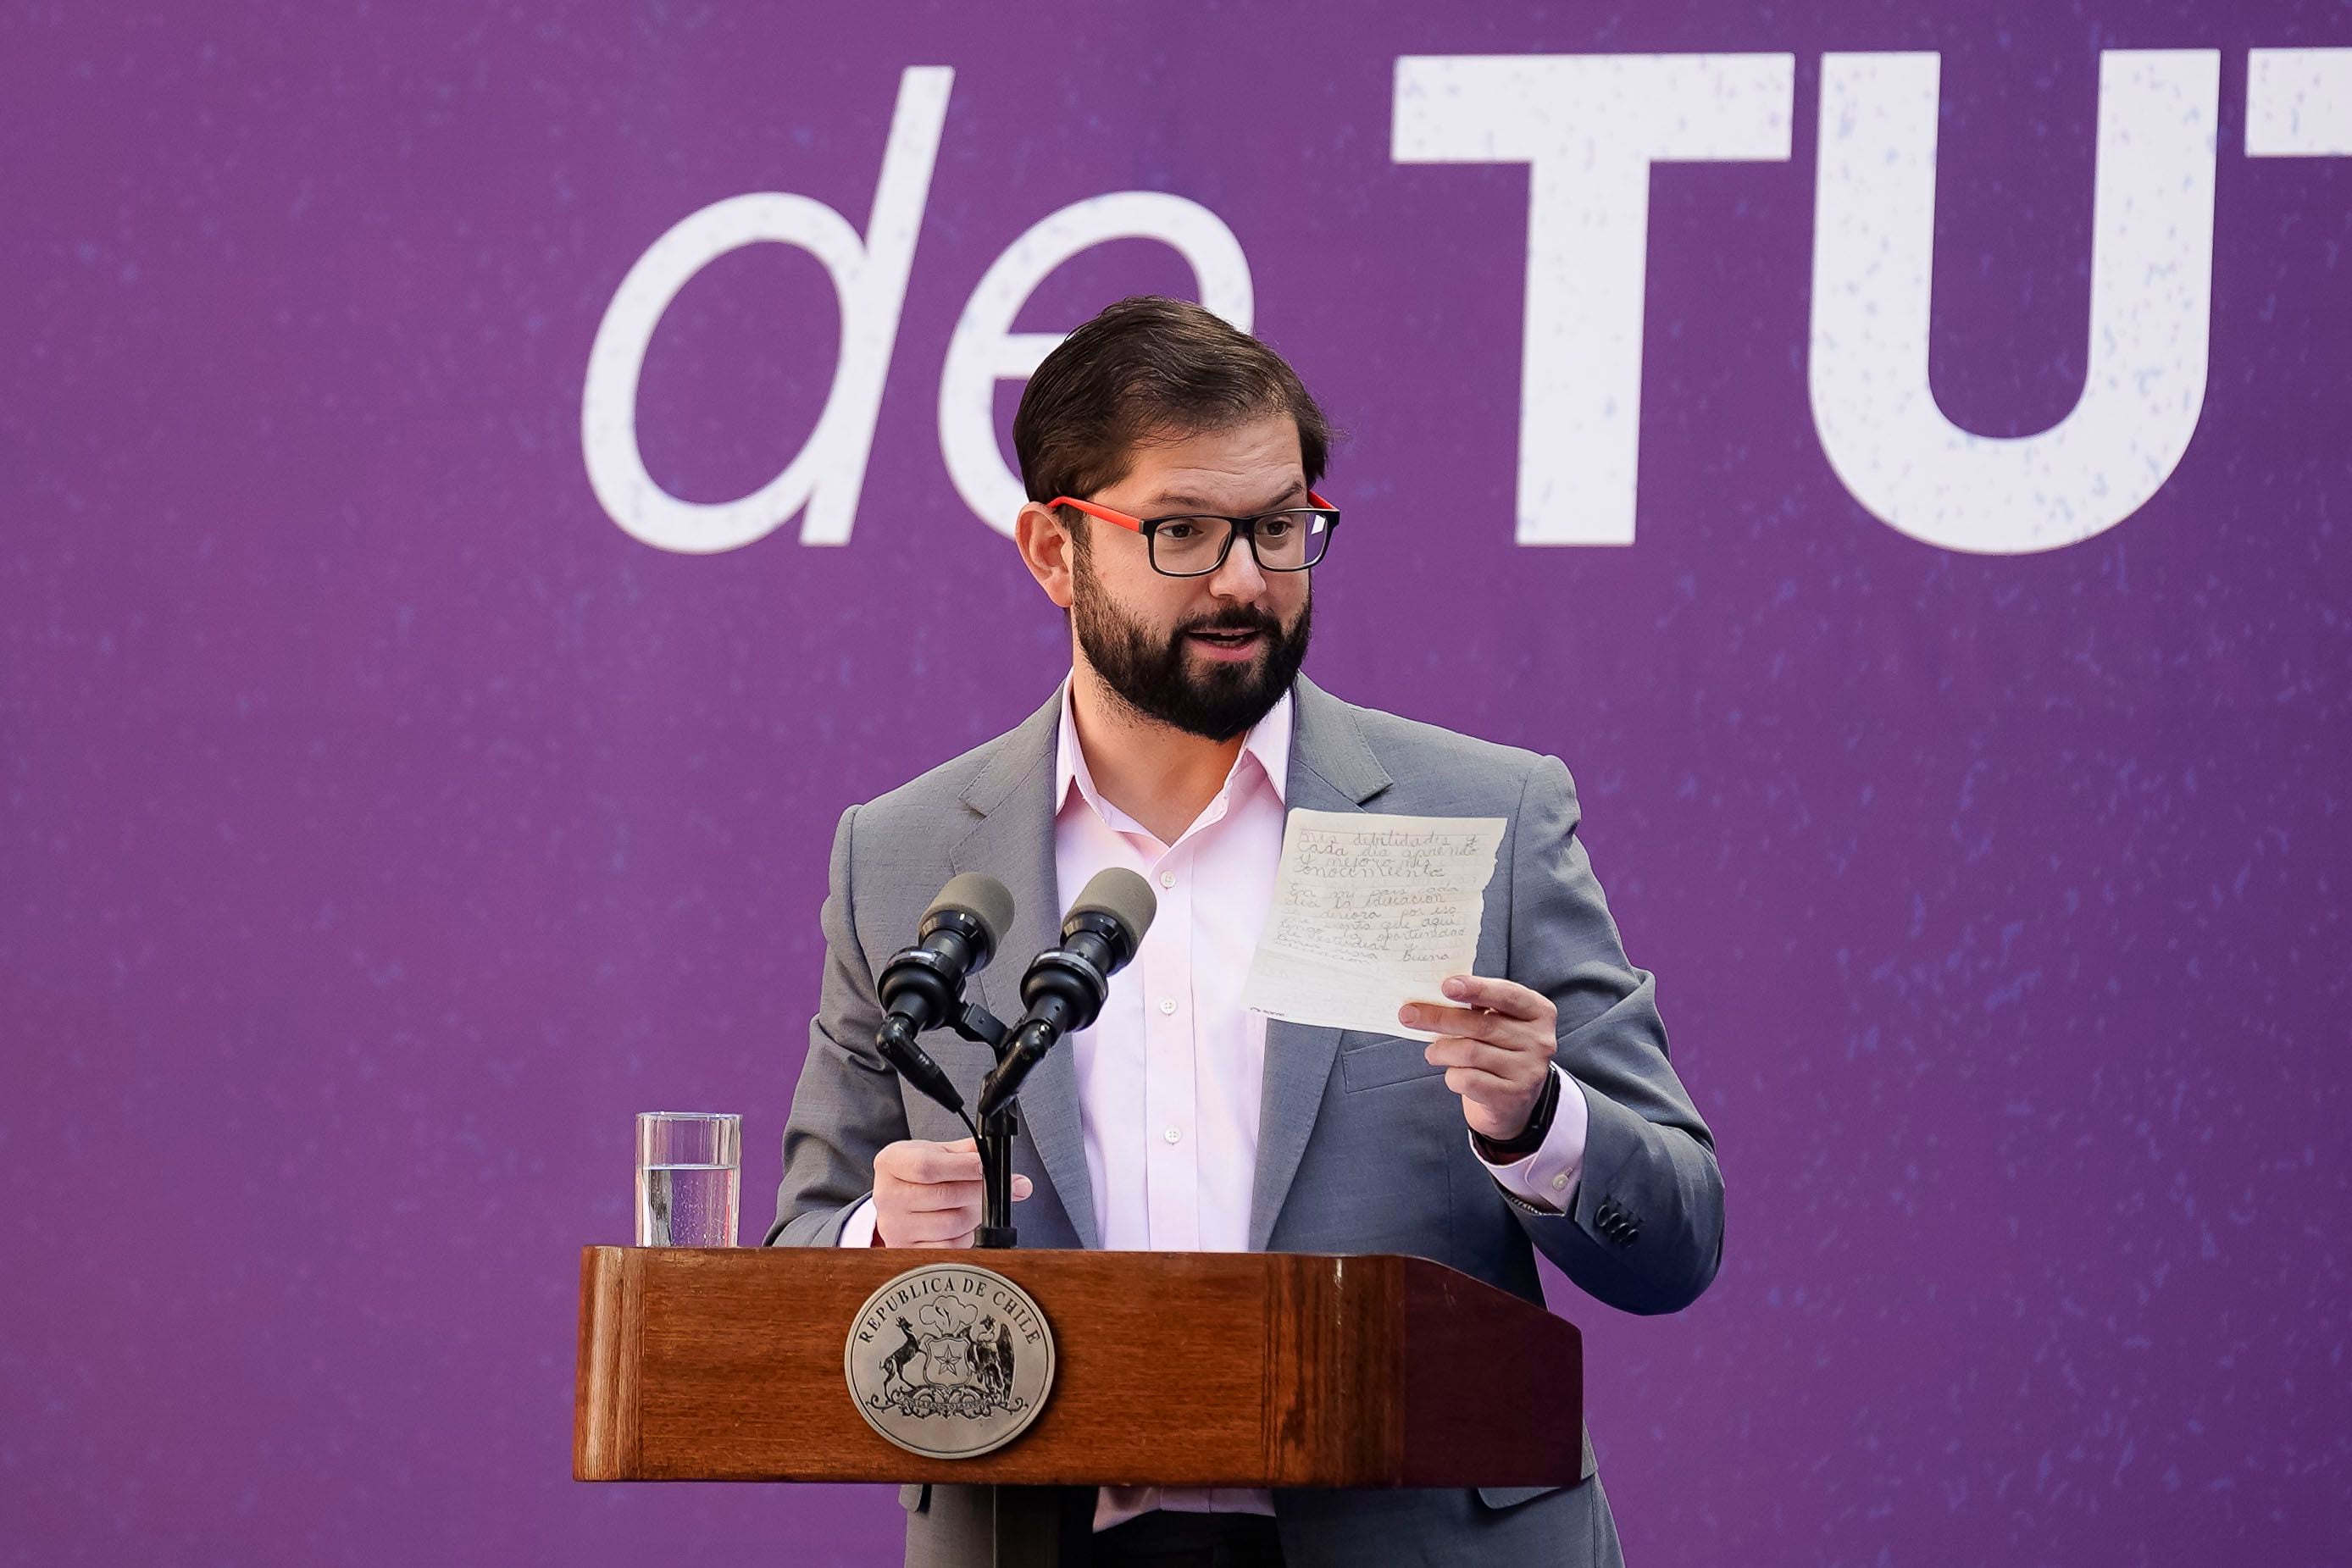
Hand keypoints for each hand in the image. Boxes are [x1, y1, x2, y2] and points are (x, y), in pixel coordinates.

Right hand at [871, 1136, 1031, 1247]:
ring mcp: (894, 1226)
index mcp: (891, 1162)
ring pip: (951, 1223)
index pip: (927, 1167)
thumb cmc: (917, 1172)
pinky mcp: (906, 1249)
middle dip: (978, 1191)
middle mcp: (887, 1195)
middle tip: (995, 1187)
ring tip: (974, 1203)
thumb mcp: (937, 1152)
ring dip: (974, 1214)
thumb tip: (1011, 1174)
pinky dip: (964, 1236)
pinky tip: (962, 1224)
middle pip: (944, 1196)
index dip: (963, 1167)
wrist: (895, 1196)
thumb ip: (970, 1153)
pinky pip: (948, 1247)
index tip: (986, 1167)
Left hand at [1402, 975, 1559, 1142]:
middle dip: (1439, 1017)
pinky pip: (1468, 1079)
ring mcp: (1528, 1070)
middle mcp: (1539, 1040)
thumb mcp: (1499, 1023)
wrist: (1513, 1101)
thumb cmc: (1498, 1049)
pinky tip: (1453, 1073)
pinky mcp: (1512, 1096)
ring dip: (1441, 1050)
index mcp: (1538, 1012)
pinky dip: (1451, 1075)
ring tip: (1432, 1052)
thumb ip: (1477, 1007)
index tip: (1447, 986)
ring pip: (1469, 1052)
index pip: (1508, 995)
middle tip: (1408, 1014)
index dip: (1477, 988)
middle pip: (1481, 1024)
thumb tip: (1431, 997)